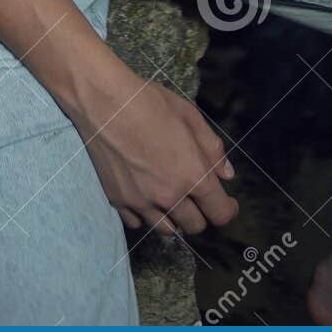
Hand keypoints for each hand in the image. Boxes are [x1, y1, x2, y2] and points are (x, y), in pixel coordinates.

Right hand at [73, 74, 238, 236]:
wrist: (104, 101)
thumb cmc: (150, 102)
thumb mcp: (190, 116)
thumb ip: (212, 149)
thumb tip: (226, 175)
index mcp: (192, 175)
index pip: (219, 213)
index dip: (228, 210)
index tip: (227, 203)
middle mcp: (169, 196)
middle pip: (194, 226)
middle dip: (201, 214)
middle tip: (197, 196)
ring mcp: (141, 202)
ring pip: (167, 230)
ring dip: (174, 218)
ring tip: (171, 198)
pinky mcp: (117, 200)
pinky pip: (138, 222)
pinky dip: (145, 214)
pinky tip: (145, 195)